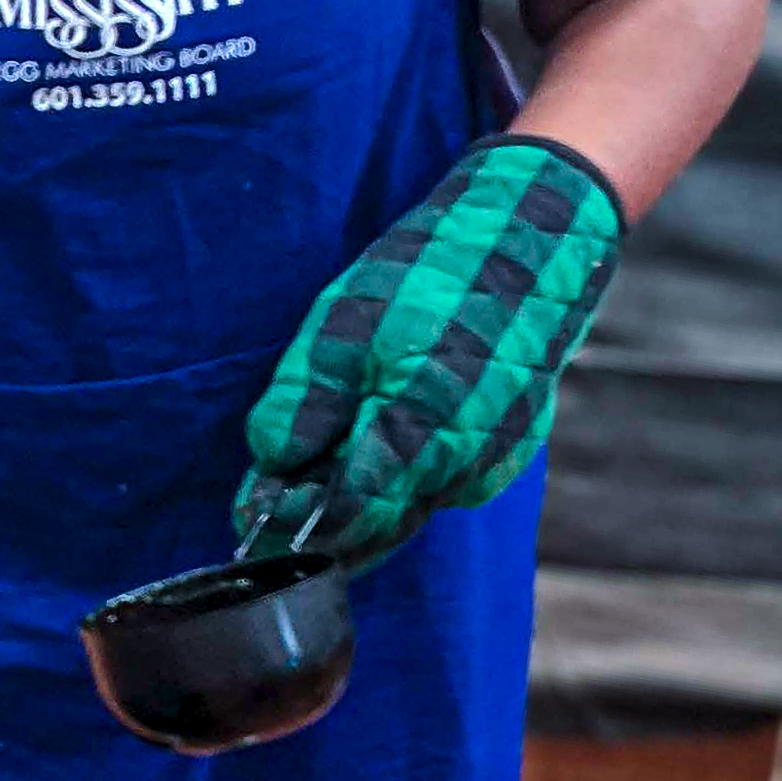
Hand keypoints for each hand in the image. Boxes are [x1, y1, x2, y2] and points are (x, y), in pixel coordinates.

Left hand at [234, 137, 624, 573]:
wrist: (529, 248)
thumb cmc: (429, 277)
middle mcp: (462, 460)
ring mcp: (489, 463)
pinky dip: (402, 492)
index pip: (349, 507)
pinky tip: (370, 473)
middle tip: (268, 528)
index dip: (297, 523)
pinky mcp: (505, 456)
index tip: (252, 525)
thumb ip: (309, 402)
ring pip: (411, 514)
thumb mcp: (347, 323)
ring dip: (361, 518)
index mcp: (419, 425)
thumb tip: (273, 464)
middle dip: (322, 532)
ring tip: (309, 504)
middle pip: (380, 525)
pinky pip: (441, 492)